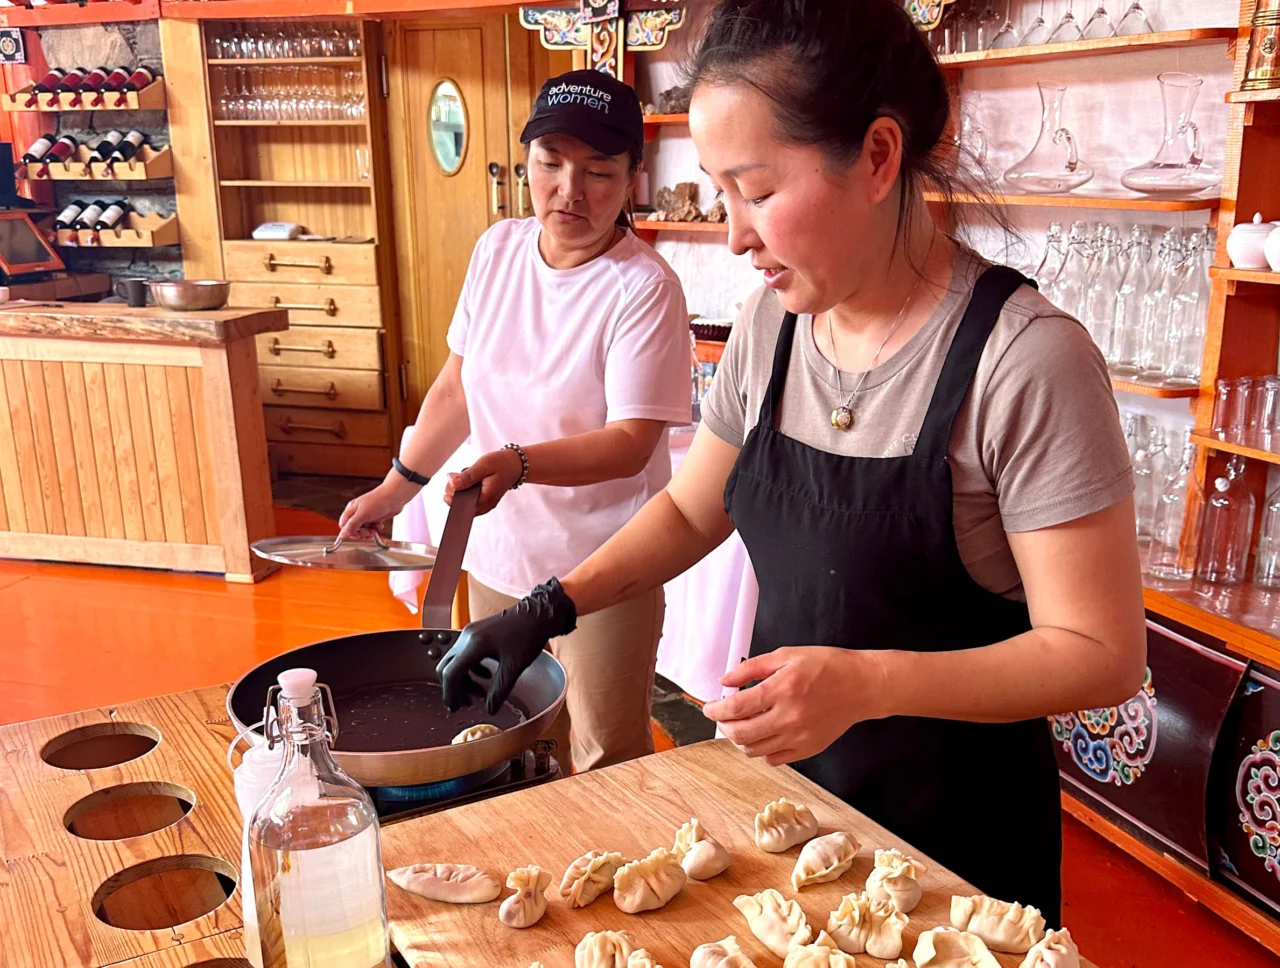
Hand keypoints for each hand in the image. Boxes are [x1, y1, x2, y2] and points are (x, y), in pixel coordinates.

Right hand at [337, 477, 418, 539]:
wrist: (395, 497)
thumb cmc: (378, 501)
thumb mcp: (363, 514)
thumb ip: (352, 525)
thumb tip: (342, 535)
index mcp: (351, 510)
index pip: (344, 525)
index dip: (349, 532)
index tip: (357, 535)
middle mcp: (358, 512)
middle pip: (354, 529)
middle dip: (361, 533)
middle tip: (368, 533)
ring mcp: (367, 515)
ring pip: (364, 529)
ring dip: (370, 531)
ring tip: (375, 528)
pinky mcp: (376, 518)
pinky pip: (373, 527)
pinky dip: (376, 528)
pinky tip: (380, 525)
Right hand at [436, 578, 577, 713]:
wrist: (538, 613)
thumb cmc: (528, 636)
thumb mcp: (514, 668)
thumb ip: (499, 691)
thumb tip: (490, 710)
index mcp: (473, 645)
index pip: (450, 673)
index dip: (450, 693)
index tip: (455, 707)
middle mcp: (467, 637)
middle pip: (447, 667)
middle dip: (455, 687)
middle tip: (467, 702)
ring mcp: (470, 632)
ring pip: (455, 660)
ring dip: (464, 678)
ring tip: (480, 692)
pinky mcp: (476, 631)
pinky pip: (464, 653)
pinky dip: (470, 668)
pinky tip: (486, 675)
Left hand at [445, 447, 522, 514]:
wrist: (517, 464)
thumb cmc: (503, 463)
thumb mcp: (484, 465)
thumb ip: (468, 476)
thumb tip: (452, 484)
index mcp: (486, 498)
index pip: (461, 504)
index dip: (452, 494)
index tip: (451, 479)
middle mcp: (486, 505)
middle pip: (461, 505)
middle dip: (455, 491)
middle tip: (458, 474)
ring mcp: (486, 504)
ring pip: (464, 503)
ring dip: (460, 490)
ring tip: (465, 476)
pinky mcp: (485, 500)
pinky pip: (470, 499)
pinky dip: (466, 490)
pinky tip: (469, 480)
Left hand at [702, 647, 889, 765]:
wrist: (862, 686)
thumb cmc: (827, 666)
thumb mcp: (786, 655)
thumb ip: (751, 668)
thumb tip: (725, 681)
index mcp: (782, 689)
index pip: (736, 707)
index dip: (715, 710)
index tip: (710, 707)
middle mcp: (789, 716)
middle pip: (741, 734)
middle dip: (724, 726)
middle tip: (722, 717)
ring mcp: (799, 737)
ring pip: (754, 750)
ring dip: (740, 739)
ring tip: (742, 724)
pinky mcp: (808, 749)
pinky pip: (774, 759)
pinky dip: (761, 750)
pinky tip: (763, 735)